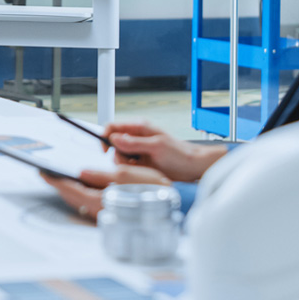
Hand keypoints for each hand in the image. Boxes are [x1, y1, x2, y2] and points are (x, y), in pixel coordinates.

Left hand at [41, 166, 171, 220]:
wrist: (176, 204)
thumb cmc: (155, 190)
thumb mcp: (128, 175)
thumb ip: (102, 175)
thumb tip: (81, 173)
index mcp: (103, 202)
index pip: (72, 190)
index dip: (56, 180)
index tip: (43, 172)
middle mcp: (102, 212)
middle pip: (73, 198)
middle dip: (59, 185)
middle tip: (47, 173)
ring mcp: (106, 215)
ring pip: (80, 202)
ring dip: (69, 190)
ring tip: (60, 177)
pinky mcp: (113, 215)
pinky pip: (89, 205)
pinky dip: (81, 195)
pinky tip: (80, 187)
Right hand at [102, 121, 226, 181]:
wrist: (194, 167)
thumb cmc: (180, 154)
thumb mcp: (156, 147)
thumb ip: (134, 143)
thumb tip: (114, 138)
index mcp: (139, 127)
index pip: (113, 127)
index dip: (105, 136)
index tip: (105, 150)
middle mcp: (137, 137)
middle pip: (113, 144)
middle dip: (118, 155)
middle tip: (131, 162)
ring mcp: (138, 150)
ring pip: (119, 156)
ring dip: (126, 164)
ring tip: (142, 168)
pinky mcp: (141, 162)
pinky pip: (128, 166)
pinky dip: (131, 170)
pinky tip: (144, 171)